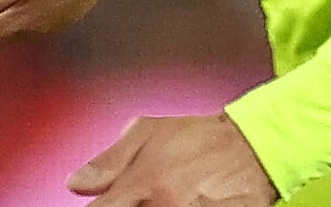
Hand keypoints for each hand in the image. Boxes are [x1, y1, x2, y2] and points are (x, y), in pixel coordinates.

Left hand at [69, 113, 278, 205]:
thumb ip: (109, 160)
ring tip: (166, 199)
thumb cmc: (199, 138)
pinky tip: (184, 203)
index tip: (105, 206)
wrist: (254, 145)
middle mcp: (163, 205)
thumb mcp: (148, 131)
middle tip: (140, 199)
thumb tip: (76, 184)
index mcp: (142, 182)